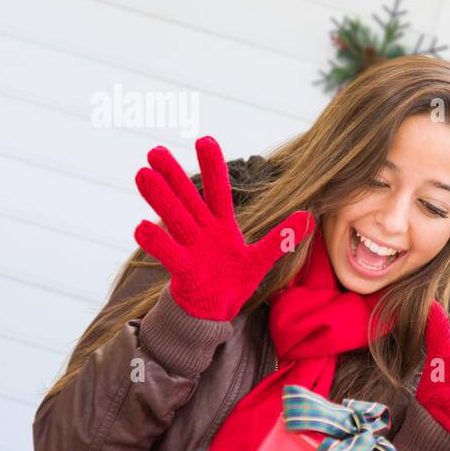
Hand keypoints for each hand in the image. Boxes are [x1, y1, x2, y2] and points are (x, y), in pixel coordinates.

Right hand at [134, 136, 313, 320]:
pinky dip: (157, 242)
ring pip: (174, 219)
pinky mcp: (184, 271)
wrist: (215, 310)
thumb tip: (309, 218)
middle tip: (155, 150)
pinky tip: (140, 226)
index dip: (213, 167)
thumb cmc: (234, 279)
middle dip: (173, 175)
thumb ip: (281, 238)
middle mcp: (202, 231)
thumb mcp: (261, 258)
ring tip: (142, 174)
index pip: (218, 192)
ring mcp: (190, 249)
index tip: (204, 140)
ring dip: (160, 198)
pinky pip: (169, 254)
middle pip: (187, 199)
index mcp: (221, 225)